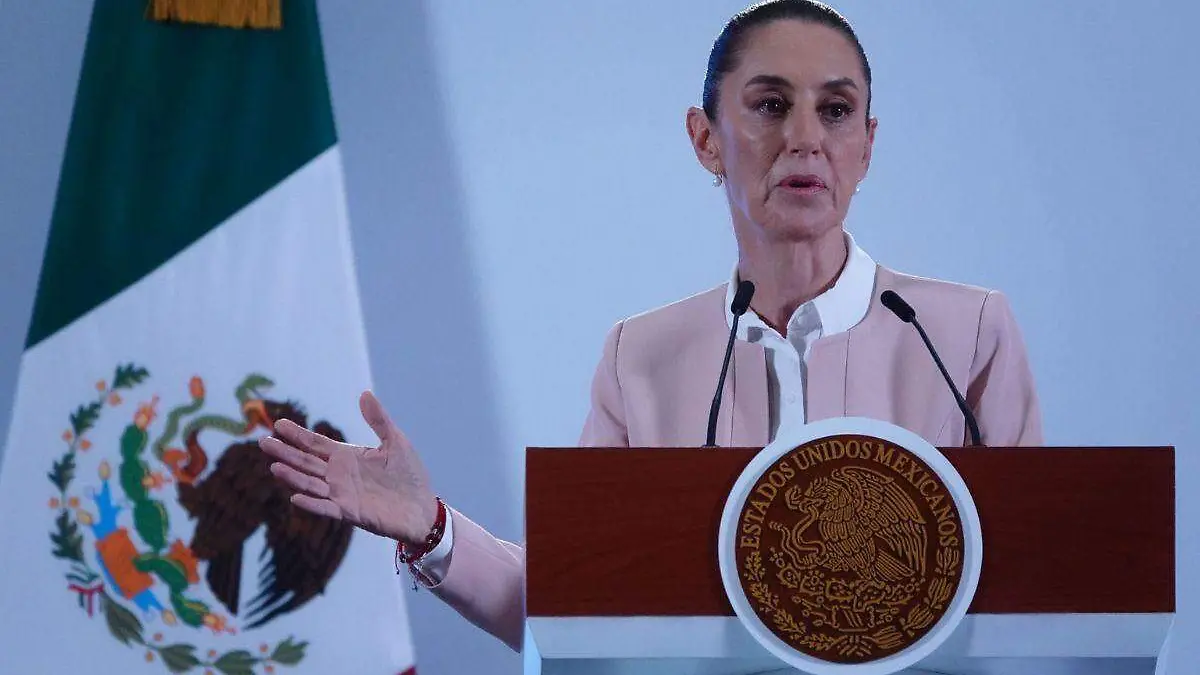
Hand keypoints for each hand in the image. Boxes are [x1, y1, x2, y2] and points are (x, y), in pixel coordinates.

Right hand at [259, 390, 437, 544]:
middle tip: (262, 442)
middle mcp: (339, 475)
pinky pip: (326, 508)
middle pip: (306, 462)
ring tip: (274, 466)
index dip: (297, 435)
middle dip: (285, 452)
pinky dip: (311, 503)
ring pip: (311, 483)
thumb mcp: (396, 441)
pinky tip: (295, 497)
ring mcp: (342, 494)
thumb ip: (378, 420)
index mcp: (347, 456)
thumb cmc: (409, 475)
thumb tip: (364, 393)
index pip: (315, 444)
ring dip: (292, 477)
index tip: (278, 424)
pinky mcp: (350, 513)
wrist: (423, 508)